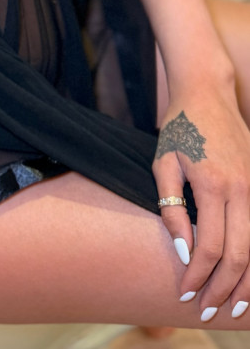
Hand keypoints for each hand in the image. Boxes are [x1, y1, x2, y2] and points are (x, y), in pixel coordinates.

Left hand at [153, 90, 249, 323]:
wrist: (208, 93)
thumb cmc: (180, 127)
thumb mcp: (164, 163)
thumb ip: (172, 208)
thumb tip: (184, 251)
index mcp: (214, 184)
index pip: (209, 247)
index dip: (198, 276)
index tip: (185, 293)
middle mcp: (243, 189)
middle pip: (240, 255)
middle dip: (224, 289)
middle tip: (208, 311)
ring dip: (248, 282)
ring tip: (234, 307)